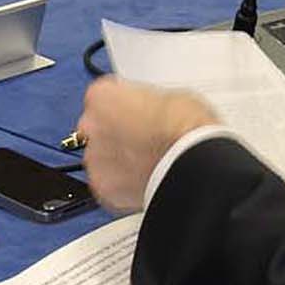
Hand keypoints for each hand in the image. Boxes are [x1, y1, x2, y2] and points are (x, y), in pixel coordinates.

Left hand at [72, 80, 221, 213]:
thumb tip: (151, 110)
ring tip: (147, 161)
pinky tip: (144, 178)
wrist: (193, 166)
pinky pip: (109, 184)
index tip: (135, 111)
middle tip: (142, 138)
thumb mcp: (169, 95)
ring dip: (117, 159)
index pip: (103, 95)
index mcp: (103, 96)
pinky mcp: (104, 189)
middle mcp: (91, 126)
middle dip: (115, 133)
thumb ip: (145, 101)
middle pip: (97, 127)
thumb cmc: (185, 128)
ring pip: (102, 157)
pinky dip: (122, 184)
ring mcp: (95, 159)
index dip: (123, 104)